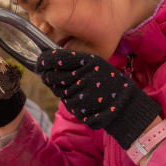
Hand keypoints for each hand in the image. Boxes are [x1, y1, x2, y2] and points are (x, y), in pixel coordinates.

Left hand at [35, 50, 161, 148]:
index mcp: (87, 62)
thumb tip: (50, 61)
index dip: (45, 60)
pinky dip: (69, 100)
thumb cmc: (109, 82)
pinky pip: (65, 102)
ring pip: (57, 90)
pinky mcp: (78, 107)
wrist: (124, 104)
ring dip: (59, 89)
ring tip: (72, 88)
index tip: (40, 62)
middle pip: (52, 76)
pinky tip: (80, 98)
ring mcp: (79, 93)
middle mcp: (82, 76)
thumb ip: (76, 61)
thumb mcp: (97, 64)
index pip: (57, 58)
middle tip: (47, 75)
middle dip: (47, 76)